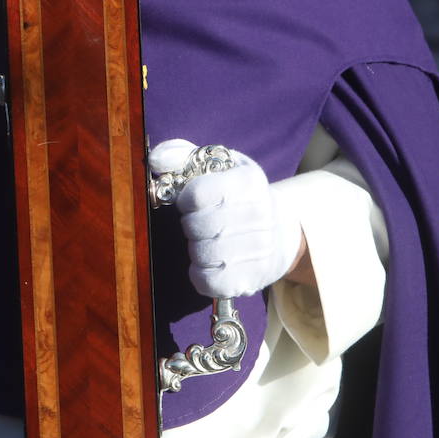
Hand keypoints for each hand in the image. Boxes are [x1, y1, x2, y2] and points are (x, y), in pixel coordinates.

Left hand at [148, 139, 302, 298]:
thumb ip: (182, 156)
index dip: (185, 199)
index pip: (196, 195)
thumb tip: (157, 162)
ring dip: (195, 249)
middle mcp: (259, 215)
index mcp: (248, 182)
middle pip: (196, 227)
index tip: (193, 201)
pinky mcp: (251, 279)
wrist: (281, 233)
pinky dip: (200, 273)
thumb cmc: (237, 197)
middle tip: (200, 223)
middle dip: (190, 225)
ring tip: (207, 241)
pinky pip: (207, 281)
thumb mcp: (217, 165)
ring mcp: (258, 250)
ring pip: (200, 254)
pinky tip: (209, 263)